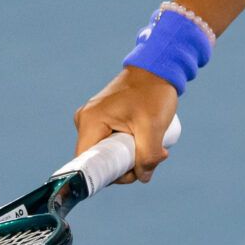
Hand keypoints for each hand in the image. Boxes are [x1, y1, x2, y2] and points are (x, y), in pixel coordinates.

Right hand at [72, 66, 177, 183]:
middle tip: (151, 159)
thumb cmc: (153, 92)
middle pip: (100, 159)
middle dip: (126, 165)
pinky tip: (146, 142)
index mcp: (90, 122)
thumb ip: (148, 155)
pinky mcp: (103, 118)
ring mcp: (93, 119)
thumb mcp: (153, 126)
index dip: (110, 174)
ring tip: (154, 147)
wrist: (158, 68)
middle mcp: (85, 121)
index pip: (89, 162)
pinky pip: (111, 142)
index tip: (134, 173)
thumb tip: (143, 176)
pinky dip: (128, 147)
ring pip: (108, 152)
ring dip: (130, 156)